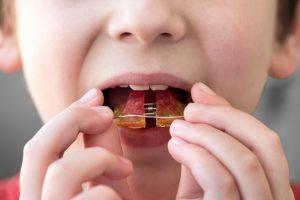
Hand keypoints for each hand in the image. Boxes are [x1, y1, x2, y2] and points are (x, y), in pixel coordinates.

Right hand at [19, 89, 131, 199]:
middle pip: (37, 150)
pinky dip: (115, 193)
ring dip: (103, 159)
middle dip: (74, 118)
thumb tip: (99, 108)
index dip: (67, 115)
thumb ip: (102, 152)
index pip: (40, 147)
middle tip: (106, 113)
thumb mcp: (110, 182)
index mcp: (43, 193)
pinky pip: (97, 196)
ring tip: (126, 168)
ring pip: (62, 171)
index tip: (96, 96)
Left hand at [168, 83, 293, 199]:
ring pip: (245, 160)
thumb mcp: (204, 168)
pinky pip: (220, 179)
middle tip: (189, 111)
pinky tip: (175, 147)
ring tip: (176, 129)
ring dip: (205, 135)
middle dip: (223, 117)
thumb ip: (208, 135)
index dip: (232, 112)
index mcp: (270, 185)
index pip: (265, 140)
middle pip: (265, 143)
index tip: (199, 97)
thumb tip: (201, 90)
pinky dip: (195, 154)